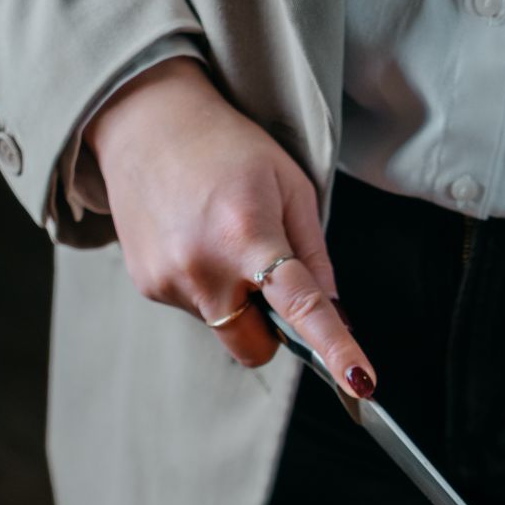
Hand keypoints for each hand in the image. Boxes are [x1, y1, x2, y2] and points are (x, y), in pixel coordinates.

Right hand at [85, 57, 375, 395]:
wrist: (144, 121)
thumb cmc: (227, 148)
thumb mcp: (290, 185)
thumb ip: (314, 253)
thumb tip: (333, 311)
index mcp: (248, 235)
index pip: (300, 308)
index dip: (334, 348)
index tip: (359, 382)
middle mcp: (205, 267)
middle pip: (258, 347)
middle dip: (272, 329)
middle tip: (267, 276)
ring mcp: (170, 282)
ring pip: (227, 330)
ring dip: (237, 302)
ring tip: (220, 240)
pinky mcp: (149, 287)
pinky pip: (197, 312)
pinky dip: (207, 289)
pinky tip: (195, 242)